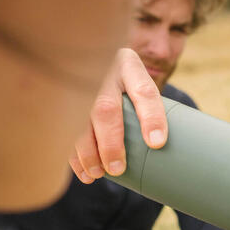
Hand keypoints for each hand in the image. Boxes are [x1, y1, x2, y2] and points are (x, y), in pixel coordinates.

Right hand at [70, 48, 167, 182]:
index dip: (152, 118)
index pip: (144, 91)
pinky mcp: (64, 99)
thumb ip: (150, 107)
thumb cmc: (127, 82)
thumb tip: (165, 150)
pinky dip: (73, 155)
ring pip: (80, 120)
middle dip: (111, 142)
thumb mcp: (139, 82)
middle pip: (106, 108)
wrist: (91, 55)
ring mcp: (80, 83)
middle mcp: (104, 71)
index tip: (157, 144)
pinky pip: (65, 129)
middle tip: (117, 168)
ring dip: (88, 152)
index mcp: (130, 66)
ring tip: (97, 174)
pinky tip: (83, 173)